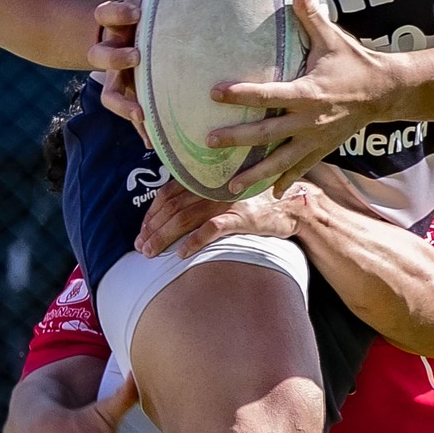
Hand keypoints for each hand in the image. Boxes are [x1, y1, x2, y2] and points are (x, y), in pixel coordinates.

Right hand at [89, 0, 146, 136]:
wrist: (122, 37)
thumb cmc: (142, 12)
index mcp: (111, 25)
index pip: (105, 15)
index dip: (117, 14)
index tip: (135, 11)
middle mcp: (109, 52)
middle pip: (100, 57)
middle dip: (116, 57)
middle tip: (136, 55)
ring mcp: (118, 77)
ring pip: (111, 94)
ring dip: (125, 103)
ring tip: (141, 113)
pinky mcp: (131, 94)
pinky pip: (132, 114)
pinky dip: (141, 128)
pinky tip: (152, 141)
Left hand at [136, 177, 309, 257]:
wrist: (293, 204)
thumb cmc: (257, 201)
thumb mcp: (226, 190)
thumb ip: (202, 194)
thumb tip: (174, 212)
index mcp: (205, 178)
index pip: (168, 193)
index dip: (151, 213)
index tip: (141, 231)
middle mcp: (212, 186)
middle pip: (172, 207)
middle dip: (152, 228)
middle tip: (140, 247)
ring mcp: (226, 201)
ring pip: (185, 218)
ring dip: (164, 237)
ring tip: (151, 253)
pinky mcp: (241, 217)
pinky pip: (212, 229)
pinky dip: (194, 241)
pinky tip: (181, 254)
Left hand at [211, 0, 396, 194]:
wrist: (385, 93)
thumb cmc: (355, 63)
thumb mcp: (333, 39)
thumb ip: (311, 15)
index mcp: (308, 93)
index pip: (268, 95)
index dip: (241, 94)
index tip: (215, 93)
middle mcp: (309, 120)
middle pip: (267, 133)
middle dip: (238, 139)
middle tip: (210, 141)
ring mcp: (316, 140)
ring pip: (280, 161)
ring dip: (255, 174)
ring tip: (230, 185)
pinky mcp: (322, 150)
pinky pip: (300, 169)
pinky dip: (284, 182)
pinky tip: (269, 195)